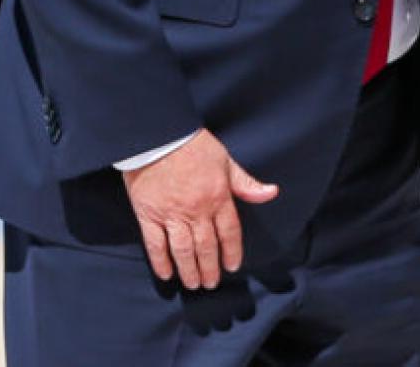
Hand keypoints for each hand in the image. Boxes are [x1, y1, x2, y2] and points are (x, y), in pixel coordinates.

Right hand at [122, 128, 278, 288]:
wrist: (159, 136)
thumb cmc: (195, 146)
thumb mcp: (226, 161)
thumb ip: (246, 183)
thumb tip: (271, 192)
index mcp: (218, 197)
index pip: (229, 232)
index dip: (232, 252)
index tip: (233, 266)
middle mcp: (196, 210)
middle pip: (206, 247)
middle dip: (210, 268)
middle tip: (211, 283)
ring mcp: (171, 215)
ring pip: (182, 250)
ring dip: (189, 270)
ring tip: (193, 284)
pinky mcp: (149, 215)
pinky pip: (155, 244)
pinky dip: (161, 262)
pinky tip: (166, 274)